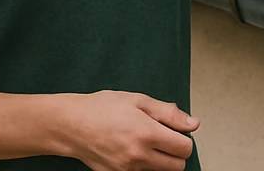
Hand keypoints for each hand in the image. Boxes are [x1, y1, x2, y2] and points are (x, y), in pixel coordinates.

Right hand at [58, 90, 198, 170]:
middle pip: (177, 167)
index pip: (185, 149)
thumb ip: (168, 113)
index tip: (175, 131)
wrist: (71, 124)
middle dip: (175, 153)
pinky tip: (131, 150)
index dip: (184, 139)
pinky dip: (142, 166)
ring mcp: (127, 170)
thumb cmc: (101, 108)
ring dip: (159, 160)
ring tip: (144, 142)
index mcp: (147, 133)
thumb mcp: (138, 100)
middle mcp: (139, 156)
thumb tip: (192, 124)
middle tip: (163, 138)